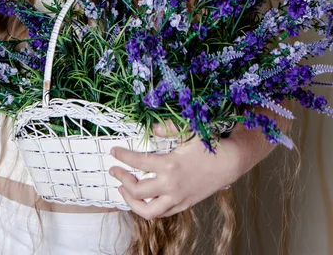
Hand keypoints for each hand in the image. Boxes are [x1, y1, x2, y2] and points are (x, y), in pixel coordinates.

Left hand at [109, 121, 244, 218]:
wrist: (229, 163)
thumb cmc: (208, 146)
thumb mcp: (188, 131)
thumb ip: (168, 128)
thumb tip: (151, 128)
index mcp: (169, 165)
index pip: (138, 162)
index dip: (123, 157)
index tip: (113, 152)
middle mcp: (171, 185)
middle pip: (137, 190)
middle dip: (122, 179)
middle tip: (115, 170)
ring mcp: (177, 198)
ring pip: (147, 210)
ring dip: (132, 201)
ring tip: (124, 189)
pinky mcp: (183, 205)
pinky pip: (162, 213)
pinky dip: (148, 208)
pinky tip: (143, 198)